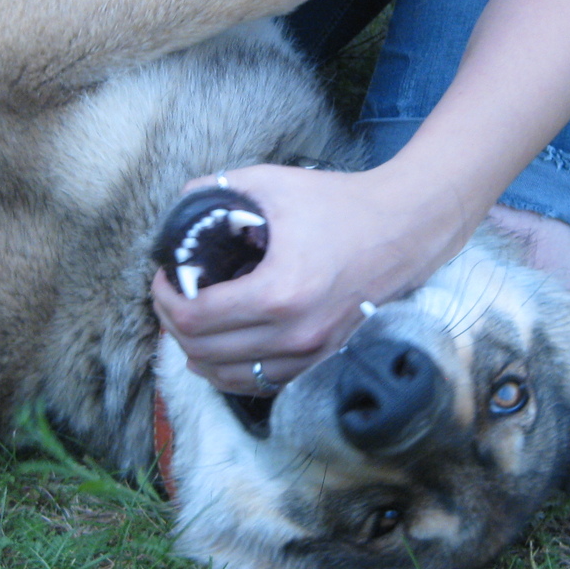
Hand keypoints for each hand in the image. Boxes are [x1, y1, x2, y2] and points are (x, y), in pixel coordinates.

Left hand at [151, 163, 467, 393]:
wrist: (406, 229)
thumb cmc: (341, 204)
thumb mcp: (275, 184)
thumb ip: (220, 189)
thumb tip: (181, 202)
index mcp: (278, 293)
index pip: (195, 318)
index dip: (165, 299)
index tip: (164, 277)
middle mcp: (294, 334)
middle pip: (203, 353)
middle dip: (173, 324)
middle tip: (172, 296)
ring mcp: (310, 356)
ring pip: (227, 377)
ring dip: (197, 352)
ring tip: (192, 320)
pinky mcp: (322, 362)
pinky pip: (259, 384)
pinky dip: (230, 370)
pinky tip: (221, 346)